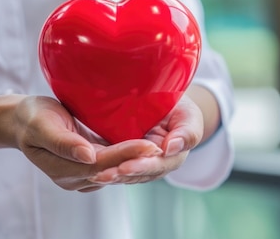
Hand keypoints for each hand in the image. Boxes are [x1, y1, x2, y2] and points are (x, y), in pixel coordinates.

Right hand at [11, 95, 164, 191]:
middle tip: (165, 147)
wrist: (22, 121)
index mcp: (62, 170)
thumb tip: (88, 156)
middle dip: (138, 159)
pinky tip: (147, 146)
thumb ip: (63, 142)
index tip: (149, 145)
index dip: (126, 154)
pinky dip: (129, 156)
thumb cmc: (31, 118)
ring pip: (115, 169)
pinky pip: (112, 164)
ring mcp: (82, 175)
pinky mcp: (89, 166)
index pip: (101, 164)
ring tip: (163, 147)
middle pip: (112, 169)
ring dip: (137, 160)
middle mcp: (74, 178)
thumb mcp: (42, 125)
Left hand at [89, 95, 203, 184]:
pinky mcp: (128, 159)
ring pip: (126, 175)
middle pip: (139, 175)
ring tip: (93, 175)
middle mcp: (157, 166)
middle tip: (102, 175)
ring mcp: (142, 165)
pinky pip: (117, 167)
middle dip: (120, 175)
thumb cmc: (180, 109)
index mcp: (173, 157)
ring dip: (110, 176)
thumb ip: (186, 133)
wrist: (168, 103)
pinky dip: (105, 169)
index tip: (125, 166)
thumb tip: (170, 149)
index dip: (140, 166)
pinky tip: (91, 171)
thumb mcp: (189, 116)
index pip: (156, 165)